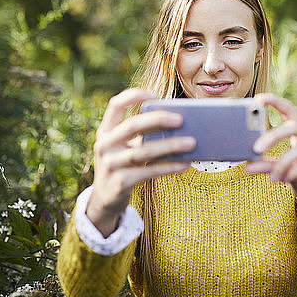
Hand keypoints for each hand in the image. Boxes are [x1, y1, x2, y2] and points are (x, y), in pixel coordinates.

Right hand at [86, 88, 195, 236]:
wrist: (105, 200)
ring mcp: (110, 164)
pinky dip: (169, 167)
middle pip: (132, 125)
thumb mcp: (124, 148)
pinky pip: (149, 172)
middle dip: (158, 120)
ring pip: (143, 151)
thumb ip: (142, 136)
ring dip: (170, 145)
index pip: (115, 105)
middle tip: (181, 119)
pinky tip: (185, 163)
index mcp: (105, 131)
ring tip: (191, 142)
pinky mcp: (120, 182)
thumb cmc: (123, 166)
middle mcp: (104, 145)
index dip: (134, 96)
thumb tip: (180, 126)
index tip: (155, 95)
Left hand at [245, 93, 296, 234]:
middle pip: (294, 125)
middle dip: (273, 136)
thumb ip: (267, 166)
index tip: (258, 99)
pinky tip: (289, 178)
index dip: (275, 101)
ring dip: (283, 163)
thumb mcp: (282, 171)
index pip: (289, 110)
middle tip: (256, 150)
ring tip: (274, 177)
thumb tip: (247, 166)